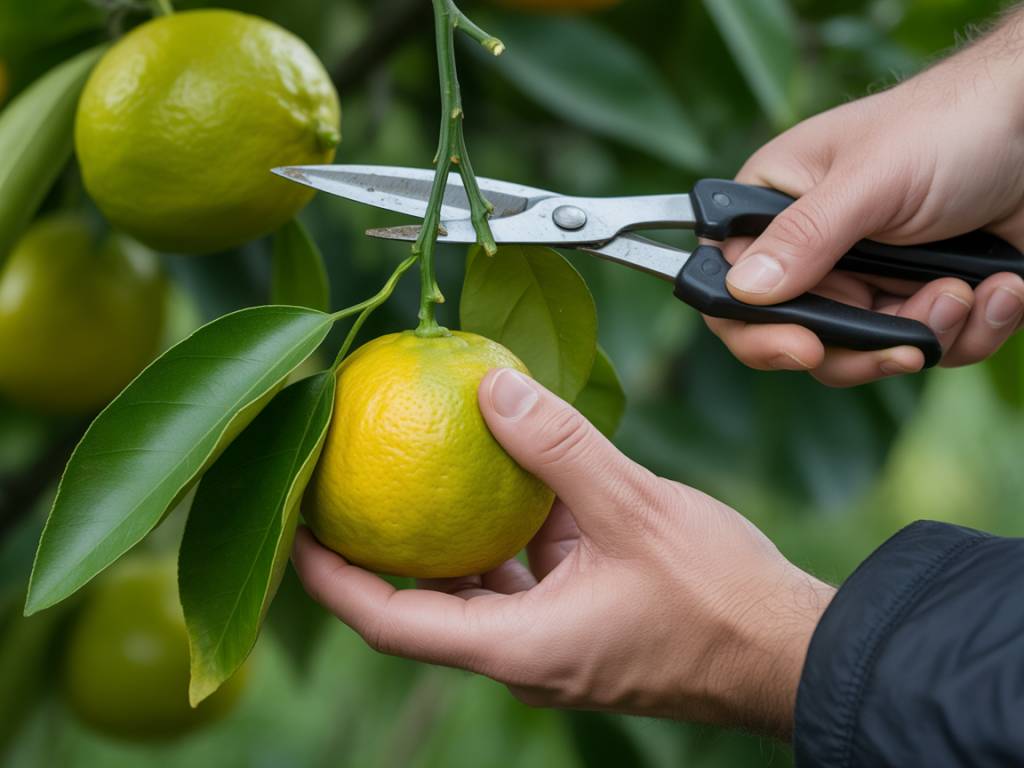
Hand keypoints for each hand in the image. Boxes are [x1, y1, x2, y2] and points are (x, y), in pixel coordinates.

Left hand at [293, 369, 834, 735]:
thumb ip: (561, 447)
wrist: (789, 649)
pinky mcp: (581, 624)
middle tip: (344, 489)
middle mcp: (523, 656)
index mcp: (520, 648)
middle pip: (422, 608)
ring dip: (446, 538)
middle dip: (377, 553)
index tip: (292, 529)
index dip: (330, 579)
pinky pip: (523, 579)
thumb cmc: (721, 600)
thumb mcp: (636, 508)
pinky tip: (507, 480)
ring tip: (413, 472)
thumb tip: (492, 390)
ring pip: (475, 590)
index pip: (392, 622)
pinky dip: (505, 534)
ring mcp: (552, 645)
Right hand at [712, 13, 1023, 385]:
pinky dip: (971, 329)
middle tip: (906, 344)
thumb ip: (805, 237)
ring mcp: (868, 278)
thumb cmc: (951, 125)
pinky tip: (998, 288)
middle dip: (865, 344)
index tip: (804, 348)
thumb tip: (742, 290)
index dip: (757, 330)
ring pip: (868, 352)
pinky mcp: (920, 298)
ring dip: (928, 331)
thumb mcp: (871, 180)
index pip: (732, 288)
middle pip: (801, 336)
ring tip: (966, 289)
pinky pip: (928, 346)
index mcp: (777, 208)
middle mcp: (814, 251)